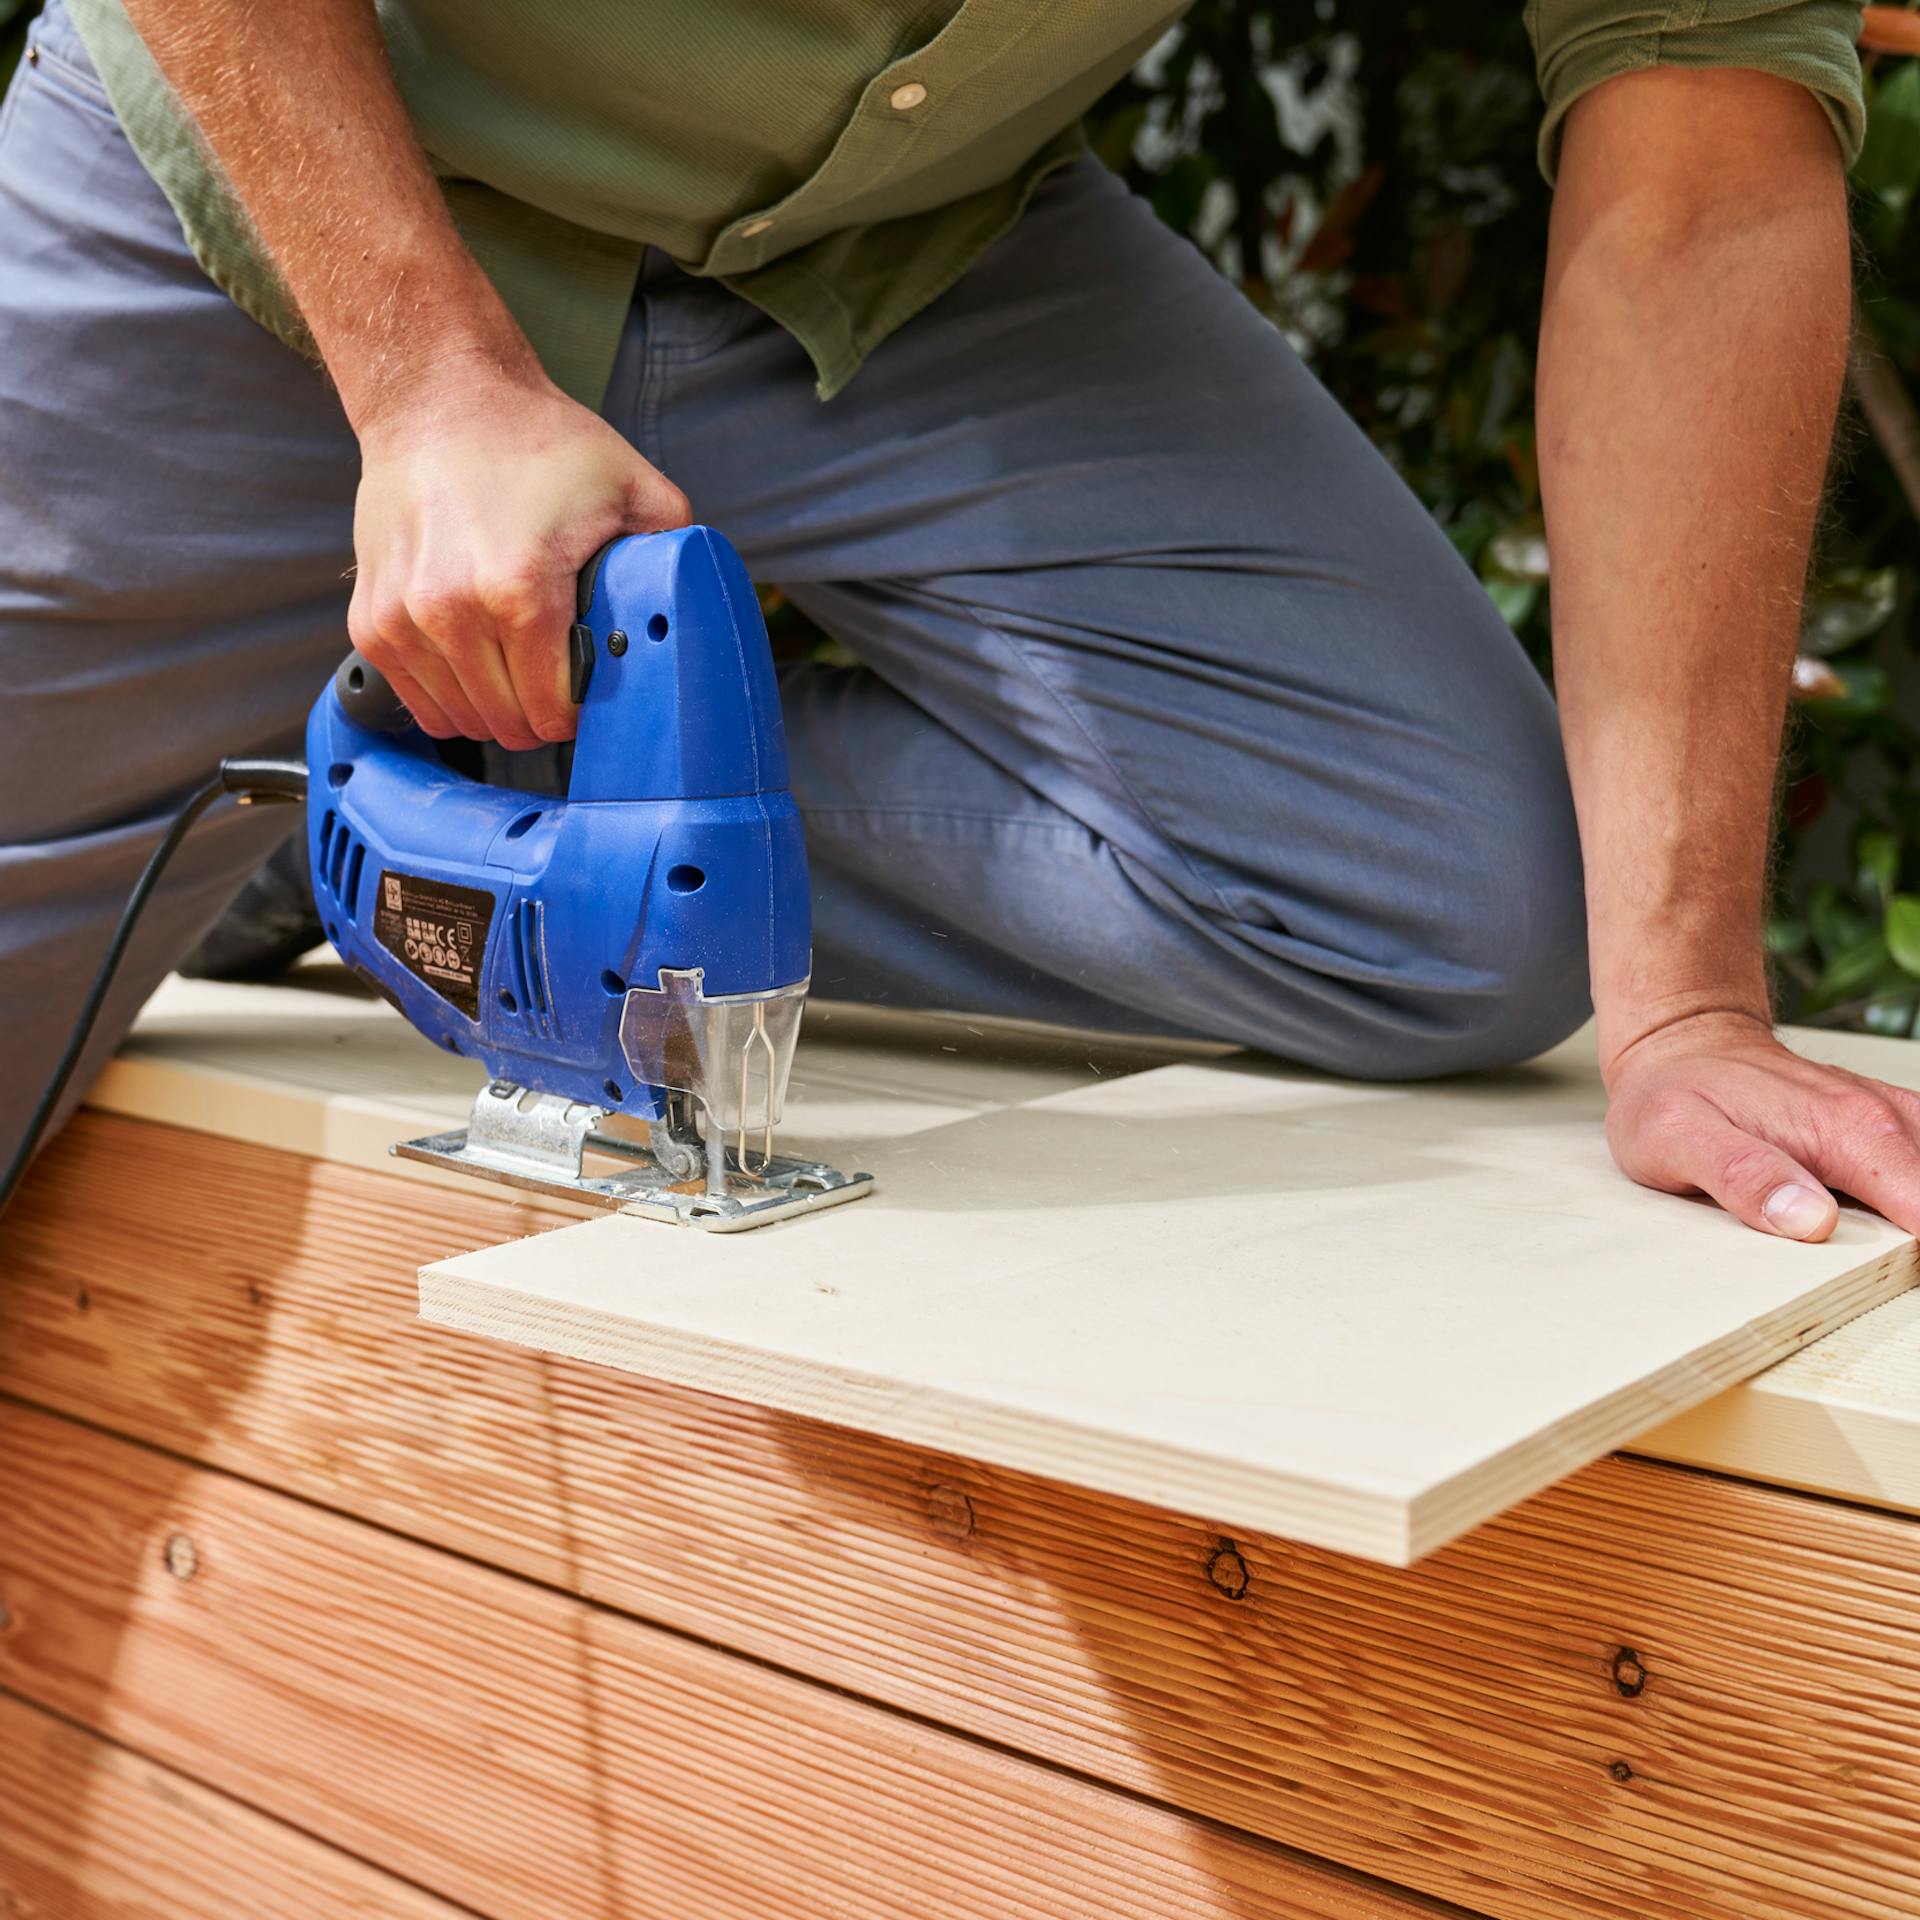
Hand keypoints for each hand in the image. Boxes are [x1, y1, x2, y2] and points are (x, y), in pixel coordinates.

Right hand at [347, 358, 690, 749]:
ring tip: (518, 668)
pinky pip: (419, 701)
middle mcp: (451, 611)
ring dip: (496, 708)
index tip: (591, 690)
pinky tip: (477, 664)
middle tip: (559, 681)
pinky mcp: (370, 622)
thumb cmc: (533, 441)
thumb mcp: (631, 485)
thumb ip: (674, 551)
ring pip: (462, 720)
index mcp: (519, 590)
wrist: (438, 399)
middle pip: (509, 724)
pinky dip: (452, 696)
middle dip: (542, 715)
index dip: (581, 712)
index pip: (554, 712)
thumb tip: (695, 605)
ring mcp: (401, 620)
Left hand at [1604, 1009, 1919, 1239]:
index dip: (1912, 1255)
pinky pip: (1919, 1165)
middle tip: (1870, 1270)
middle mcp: (1882, 1119)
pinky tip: (1876, 1216)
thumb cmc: (1674, 1093)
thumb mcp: (1680, 1137)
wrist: (1680, 1048)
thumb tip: (1811, 1221)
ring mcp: (1889, 1120)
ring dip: (1908, 1218)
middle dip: (1910, 1247)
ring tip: (1871, 1249)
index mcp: (1847, 1130)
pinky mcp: (1886, 1127)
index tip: (1890, 1276)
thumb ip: (1744, 1177)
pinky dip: (1906, 1195)